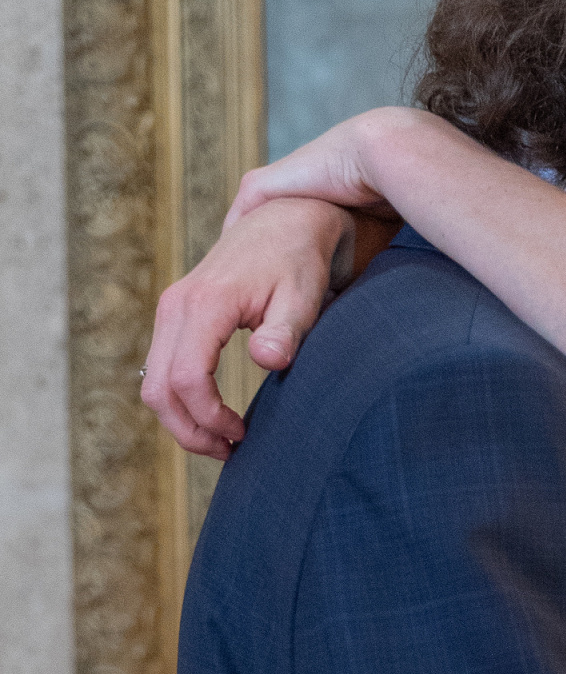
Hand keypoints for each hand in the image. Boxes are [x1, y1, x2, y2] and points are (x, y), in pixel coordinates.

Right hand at [141, 198, 354, 458]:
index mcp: (205, 303)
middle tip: (229, 452)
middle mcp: (176, 305)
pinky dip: (181, 401)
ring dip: (182, 421)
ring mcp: (171, 310)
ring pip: (154, 383)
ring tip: (224, 441)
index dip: (209, 417)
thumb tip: (267, 360)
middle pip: (158, 389)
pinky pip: (162, 369)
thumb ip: (287, 330)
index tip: (241, 435)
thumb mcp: (304, 296)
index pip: (187, 377)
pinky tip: (215, 416)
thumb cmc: (299, 261)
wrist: (285, 221)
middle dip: (189, 431)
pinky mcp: (176, 316)